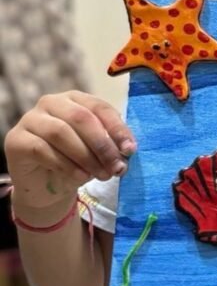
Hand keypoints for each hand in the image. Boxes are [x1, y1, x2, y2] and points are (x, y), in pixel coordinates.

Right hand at [4, 91, 135, 218]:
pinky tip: (81, 177)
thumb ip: (111, 145)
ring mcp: (30, 119)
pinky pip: (42, 149)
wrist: (46, 187)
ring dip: (86, 156)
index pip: (99, 107)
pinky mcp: (16, 140)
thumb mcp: (97, 152)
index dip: (117, 128)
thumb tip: (128, 150)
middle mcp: (51, 103)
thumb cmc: (75, 162)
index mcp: (75, 99)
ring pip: (61, 133)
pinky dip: (66, 165)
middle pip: (81, 118)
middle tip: (117, 167)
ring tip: (102, 175)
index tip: (130, 150)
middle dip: (103, 145)